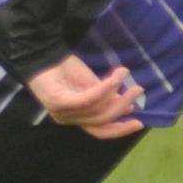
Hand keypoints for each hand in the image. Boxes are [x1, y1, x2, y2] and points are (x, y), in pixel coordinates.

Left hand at [26, 54, 144, 138]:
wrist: (42, 52)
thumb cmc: (64, 68)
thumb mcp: (89, 84)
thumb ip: (105, 97)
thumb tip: (128, 107)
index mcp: (75, 117)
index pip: (99, 130)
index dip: (120, 129)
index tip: (139, 122)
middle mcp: (67, 119)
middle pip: (101, 122)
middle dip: (122, 107)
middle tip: (138, 90)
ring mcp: (61, 112)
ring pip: (96, 111)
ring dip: (116, 94)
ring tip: (125, 75)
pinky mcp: (58, 102)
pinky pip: (86, 100)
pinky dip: (103, 90)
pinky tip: (114, 79)